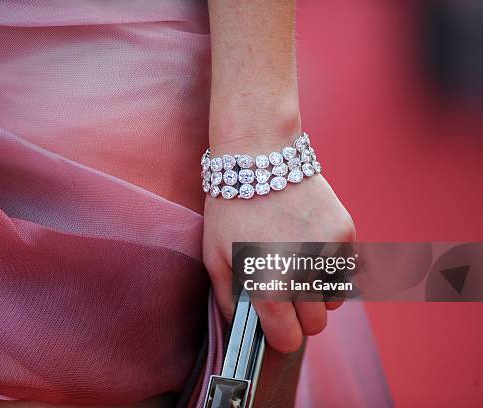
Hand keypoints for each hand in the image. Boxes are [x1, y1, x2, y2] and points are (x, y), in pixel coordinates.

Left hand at [203, 175, 354, 352]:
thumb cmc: (230, 209)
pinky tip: (307, 246)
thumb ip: (229, 299)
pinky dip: (329, 267)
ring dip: (316, 294)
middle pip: (315, 325)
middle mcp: (303, 273)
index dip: (280, 337)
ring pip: (333, 299)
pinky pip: (345, 269)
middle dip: (299, 317)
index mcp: (268, 284)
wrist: (259, 156)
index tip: (276, 329)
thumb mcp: (214, 256)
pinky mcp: (345, 232)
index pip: (288, 338)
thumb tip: (244, 326)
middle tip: (283, 295)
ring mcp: (328, 252)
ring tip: (295, 267)